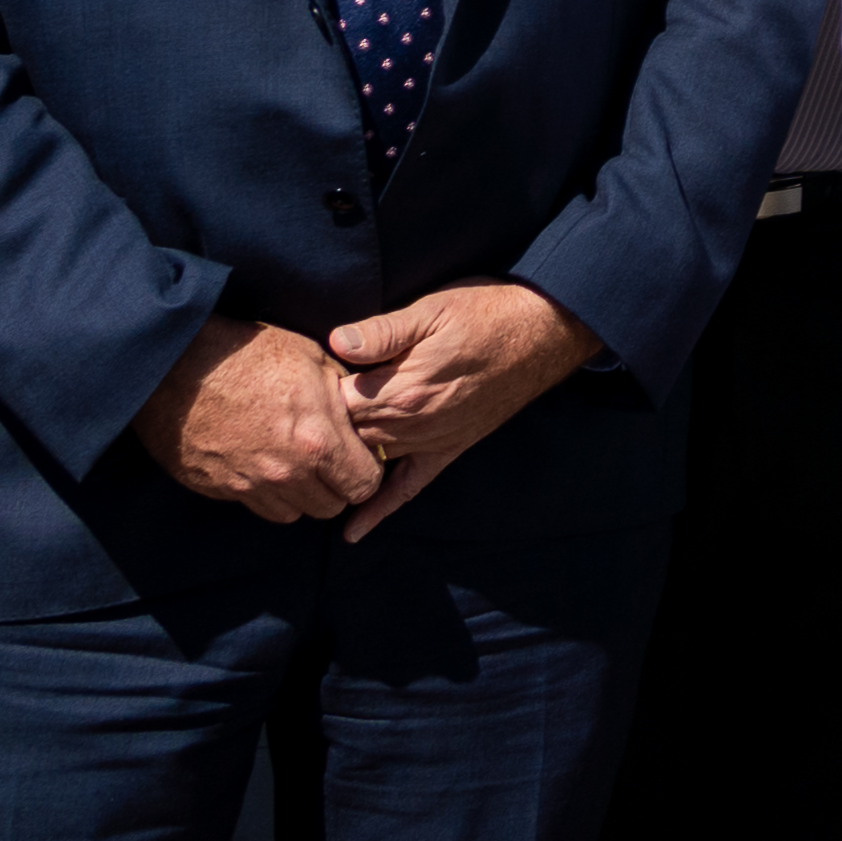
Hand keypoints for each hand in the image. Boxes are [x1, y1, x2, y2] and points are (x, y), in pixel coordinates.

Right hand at [132, 316, 382, 524]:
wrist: (175, 366)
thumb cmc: (246, 354)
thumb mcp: (310, 358)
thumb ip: (343, 395)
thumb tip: (363, 414)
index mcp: (317, 440)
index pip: (364, 485)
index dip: (367, 472)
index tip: (359, 457)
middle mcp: (287, 473)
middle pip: (331, 507)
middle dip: (336, 487)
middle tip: (328, 461)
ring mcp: (250, 486)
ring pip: (293, 513)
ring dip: (300, 494)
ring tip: (294, 462)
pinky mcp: (220, 490)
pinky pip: (256, 506)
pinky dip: (266, 493)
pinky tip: (261, 462)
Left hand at [323, 282, 600, 541]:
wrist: (545, 331)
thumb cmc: (487, 311)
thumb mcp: (433, 309)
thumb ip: (384, 330)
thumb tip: (337, 340)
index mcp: (403, 387)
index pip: (335, 402)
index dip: (313, 393)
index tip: (299, 383)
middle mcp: (413, 422)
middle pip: (346, 435)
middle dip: (320, 429)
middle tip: (296, 418)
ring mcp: (431, 441)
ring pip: (369, 460)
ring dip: (339, 461)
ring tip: (305, 460)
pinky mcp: (448, 450)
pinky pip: (408, 488)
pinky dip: (379, 511)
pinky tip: (352, 532)